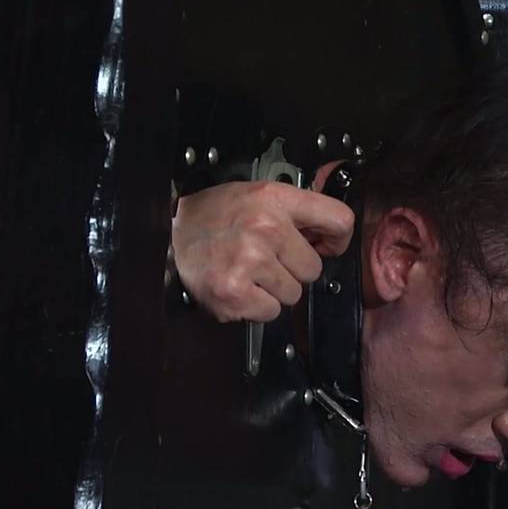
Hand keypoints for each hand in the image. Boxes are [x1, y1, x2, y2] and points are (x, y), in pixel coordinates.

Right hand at [172, 178, 354, 321]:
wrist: (168, 233)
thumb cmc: (215, 215)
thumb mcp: (261, 196)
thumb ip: (299, 212)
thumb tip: (331, 238)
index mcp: (275, 199)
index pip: (339, 220)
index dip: (337, 239)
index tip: (325, 245)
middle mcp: (265, 228)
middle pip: (314, 269)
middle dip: (293, 269)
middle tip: (265, 258)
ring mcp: (249, 262)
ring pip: (293, 295)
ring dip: (274, 290)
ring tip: (248, 272)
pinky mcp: (235, 293)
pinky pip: (270, 313)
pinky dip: (256, 306)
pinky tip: (240, 287)